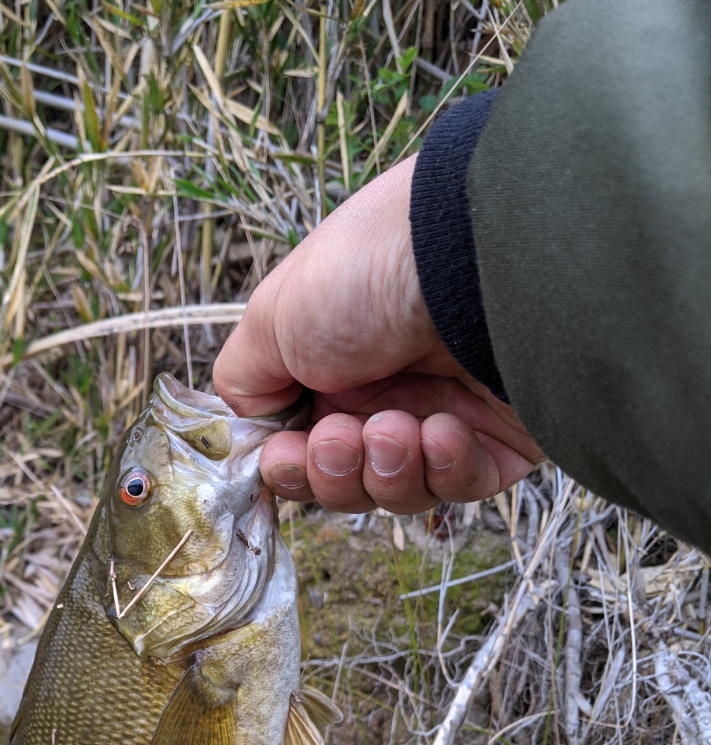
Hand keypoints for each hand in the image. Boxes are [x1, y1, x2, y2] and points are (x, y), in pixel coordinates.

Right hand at [212, 156, 544, 513]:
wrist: (470, 255)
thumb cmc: (367, 273)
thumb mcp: (272, 317)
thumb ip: (244, 380)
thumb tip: (245, 422)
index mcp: (332, 368)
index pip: (302, 449)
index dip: (292, 467)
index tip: (287, 455)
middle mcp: (388, 391)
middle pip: (347, 479)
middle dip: (335, 471)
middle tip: (341, 438)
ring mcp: (446, 414)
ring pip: (399, 490)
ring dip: (387, 469)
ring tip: (396, 428)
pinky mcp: (501, 438)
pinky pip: (462, 486)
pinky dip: (444, 469)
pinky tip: (443, 431)